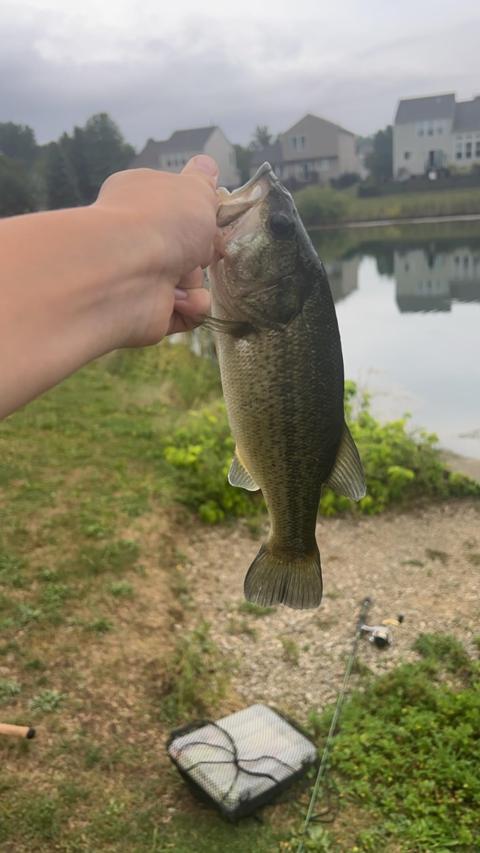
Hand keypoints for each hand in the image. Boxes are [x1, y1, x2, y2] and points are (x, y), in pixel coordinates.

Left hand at [94, 155, 218, 346]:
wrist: (127, 271)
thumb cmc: (163, 220)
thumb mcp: (194, 190)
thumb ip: (203, 181)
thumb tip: (206, 164)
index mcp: (142, 199)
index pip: (177, 207)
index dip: (200, 214)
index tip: (211, 217)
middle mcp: (138, 236)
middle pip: (189, 248)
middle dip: (201, 252)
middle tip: (199, 250)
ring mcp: (141, 275)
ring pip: (191, 281)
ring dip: (193, 282)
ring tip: (178, 278)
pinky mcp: (149, 310)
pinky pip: (187, 312)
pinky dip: (189, 307)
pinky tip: (177, 300)